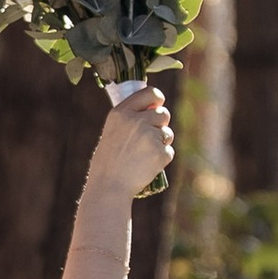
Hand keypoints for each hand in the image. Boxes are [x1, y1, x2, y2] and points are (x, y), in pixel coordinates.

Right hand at [88, 87, 175, 202]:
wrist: (109, 186)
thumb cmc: (108, 160)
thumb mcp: (112, 131)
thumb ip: (130, 118)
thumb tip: (155, 108)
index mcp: (122, 112)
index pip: (150, 92)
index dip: (157, 99)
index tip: (156, 105)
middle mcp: (136, 121)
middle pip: (163, 114)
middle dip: (160, 124)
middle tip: (147, 138)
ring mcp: (149, 136)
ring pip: (167, 133)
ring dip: (161, 142)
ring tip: (144, 155)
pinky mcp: (160, 152)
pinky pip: (168, 151)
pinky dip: (161, 158)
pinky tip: (147, 165)